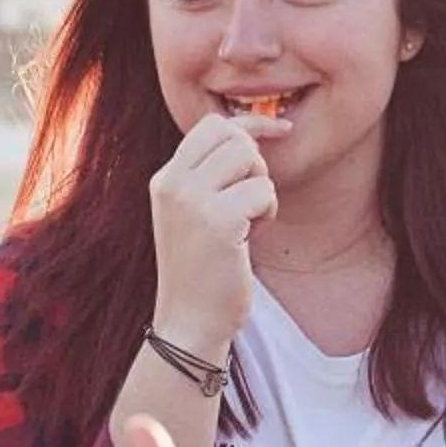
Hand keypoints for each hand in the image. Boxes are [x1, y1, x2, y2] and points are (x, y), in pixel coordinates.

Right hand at [146, 111, 283, 350]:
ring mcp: (192, 200)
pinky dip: (267, 213)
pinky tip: (250, 238)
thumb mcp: (195, 213)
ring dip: (262, 189)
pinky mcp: (218, 221)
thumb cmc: (203, 268)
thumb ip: (211, 175)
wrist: (190, 321)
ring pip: (250, 158)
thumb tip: (252, 133)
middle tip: (252, 198)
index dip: (250, 125)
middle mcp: (172, 184)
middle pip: (233, 136)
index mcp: (165, 179)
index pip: (210, 126)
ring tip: (249, 221)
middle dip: (256, 162)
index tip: (280, 130)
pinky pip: (264, 191)